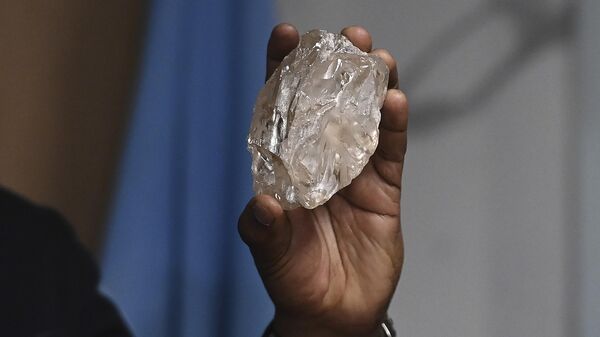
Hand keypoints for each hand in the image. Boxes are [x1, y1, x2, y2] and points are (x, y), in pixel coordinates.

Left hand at [239, 23, 406, 336]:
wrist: (334, 312)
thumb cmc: (294, 279)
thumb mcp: (272, 255)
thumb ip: (264, 231)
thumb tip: (262, 205)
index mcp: (285, 166)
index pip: (281, 109)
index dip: (282, 71)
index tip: (286, 36)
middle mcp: (318, 160)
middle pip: (327, 103)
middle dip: (334, 67)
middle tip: (347, 38)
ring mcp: (353, 171)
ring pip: (364, 119)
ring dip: (371, 87)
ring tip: (377, 58)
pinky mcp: (383, 188)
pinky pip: (389, 150)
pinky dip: (392, 126)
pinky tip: (395, 101)